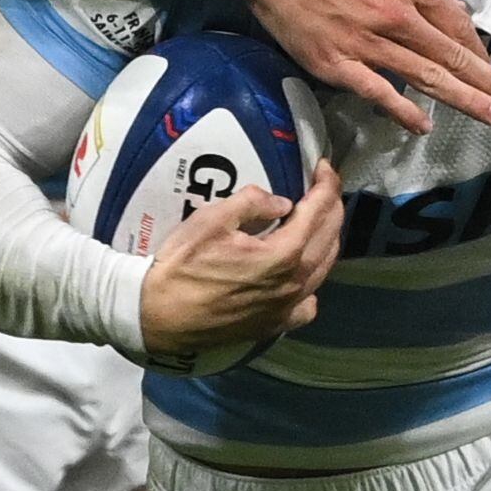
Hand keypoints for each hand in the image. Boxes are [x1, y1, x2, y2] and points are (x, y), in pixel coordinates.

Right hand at [139, 158, 343, 356]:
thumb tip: (281, 202)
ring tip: (317, 220)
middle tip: (322, 187)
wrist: (159, 317)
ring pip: (324, 268)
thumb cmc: (182, 266)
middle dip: (331, 207)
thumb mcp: (212, 220)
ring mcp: (286, 308)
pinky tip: (300, 274)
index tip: (323, 165)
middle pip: (329, 238)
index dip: (326, 183)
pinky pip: (308, 303)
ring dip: (327, 239)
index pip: (319, 210)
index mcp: (283, 254)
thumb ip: (252, 203)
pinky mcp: (274, 325)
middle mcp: (294, 283)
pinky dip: (312, 282)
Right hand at [244, 0, 490, 135]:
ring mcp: (368, 42)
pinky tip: (424, 125)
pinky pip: (379, 92)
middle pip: (452, 55)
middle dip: (487, 82)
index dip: (479, 50)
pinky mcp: (339, 63)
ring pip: (426, 77)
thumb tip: (441, 6)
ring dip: (463, 99)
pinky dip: (404, 112)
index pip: (456, 24)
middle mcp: (396, 16)